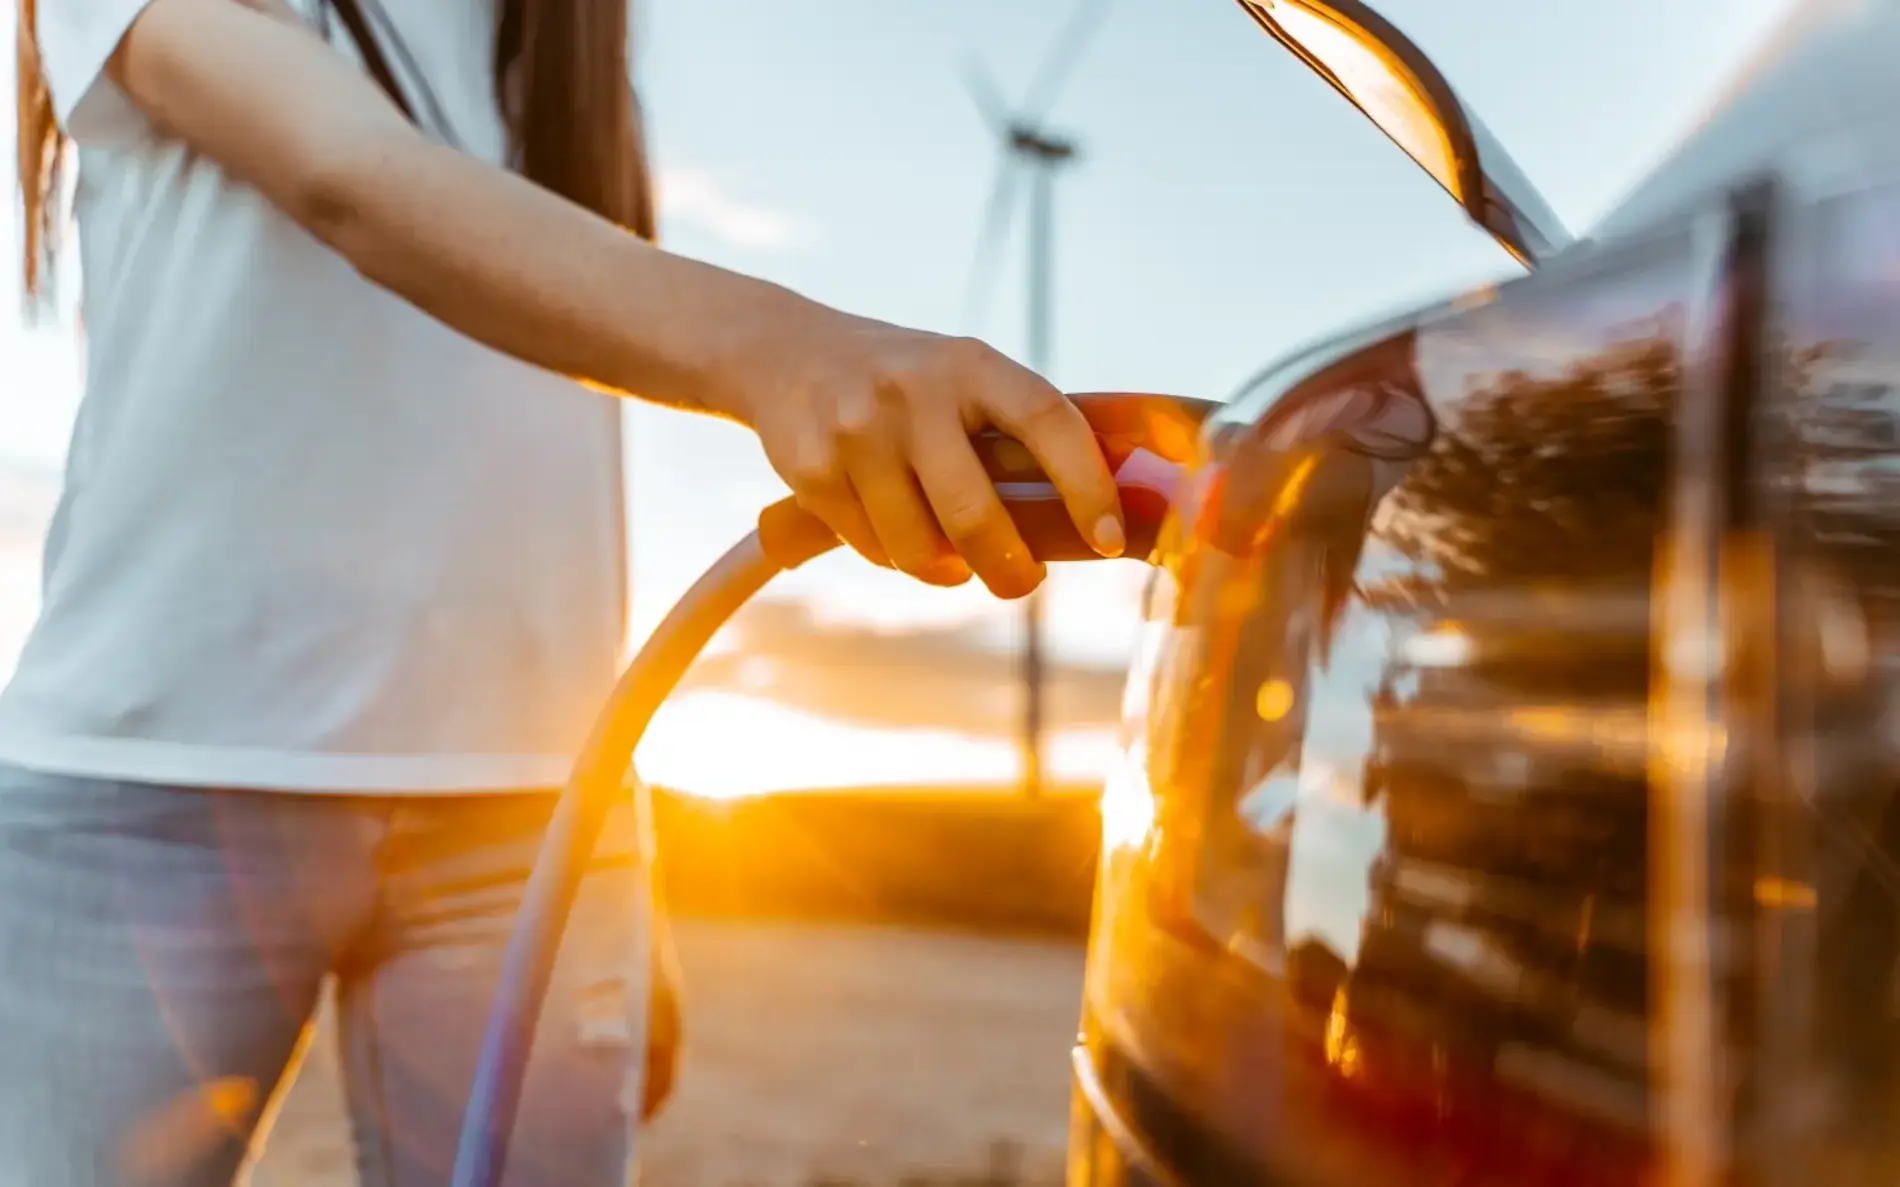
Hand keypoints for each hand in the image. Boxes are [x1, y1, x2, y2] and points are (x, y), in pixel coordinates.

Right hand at [713, 306, 1125, 598]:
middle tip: (1022, 582)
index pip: (1047, 421)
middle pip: (973, 513)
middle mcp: (913, 392)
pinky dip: (894, 557)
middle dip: (1009, 569)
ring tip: (953, 562)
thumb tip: (1096, 520)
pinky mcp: (813, 470)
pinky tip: (893, 529)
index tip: (1109, 537)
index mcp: (972, 365)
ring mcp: (858, 431)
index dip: (1086, 485)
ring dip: (947, 571)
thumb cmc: (906, 382)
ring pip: (919, 548)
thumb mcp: (963, 376)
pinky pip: (872, 549)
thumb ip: (1016, 431)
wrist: (787, 352)